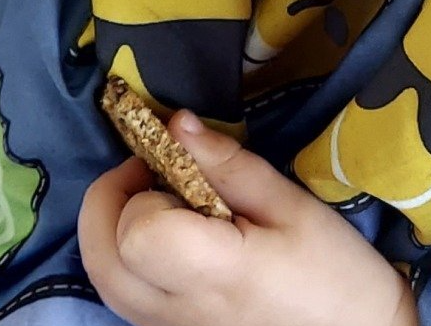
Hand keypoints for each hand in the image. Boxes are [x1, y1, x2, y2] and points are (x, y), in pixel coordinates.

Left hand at [79, 111, 418, 325]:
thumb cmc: (331, 268)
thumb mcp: (290, 203)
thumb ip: (228, 164)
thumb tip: (175, 123)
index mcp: (212, 274)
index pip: (136, 232)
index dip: (144, 185)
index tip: (175, 161)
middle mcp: (175, 310)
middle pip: (98, 257)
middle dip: (109, 200)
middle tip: (152, 171)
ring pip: (101, 279)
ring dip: (111, 227)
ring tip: (161, 200)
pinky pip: (121, 294)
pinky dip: (123, 256)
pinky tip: (168, 236)